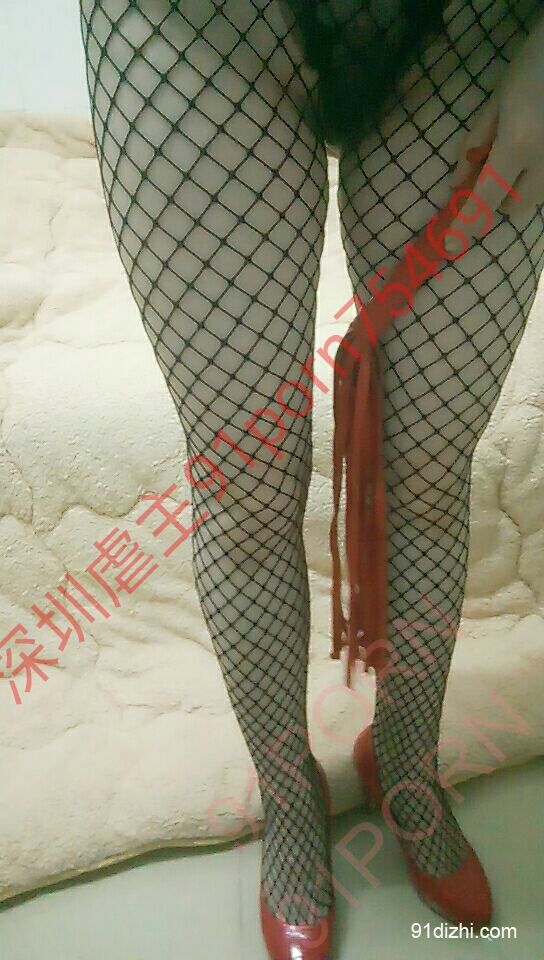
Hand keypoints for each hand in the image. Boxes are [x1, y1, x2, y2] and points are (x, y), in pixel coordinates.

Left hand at [447, 11, 543, 246]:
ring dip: (518, 190)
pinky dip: (534, 178)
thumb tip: (458, 181)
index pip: (485, 199)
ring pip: (534, 200)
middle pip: (514, 208)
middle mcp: (543, 163)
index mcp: (517, 145)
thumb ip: (475, 143)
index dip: (465, 225)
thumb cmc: (534, 64)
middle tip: (489, 174)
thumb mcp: (496, 100)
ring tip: (515, 156)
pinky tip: (531, 149)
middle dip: (497, 200)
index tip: (448, 246)